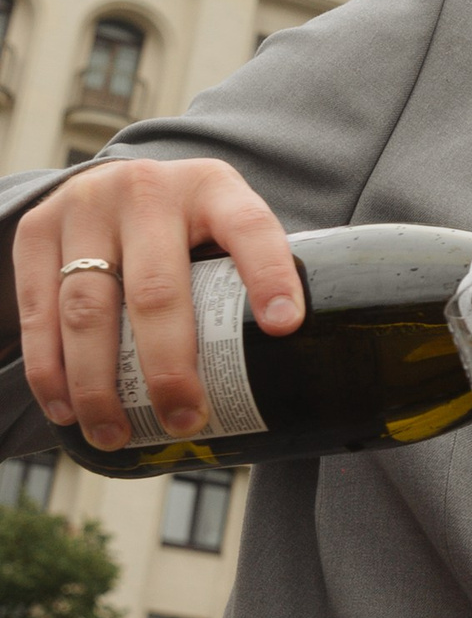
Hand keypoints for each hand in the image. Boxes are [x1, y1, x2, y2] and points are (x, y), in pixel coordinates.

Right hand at [13, 155, 300, 449]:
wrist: (106, 183)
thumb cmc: (182, 225)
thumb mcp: (220, 225)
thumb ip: (243, 277)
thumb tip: (289, 368)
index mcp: (212, 187)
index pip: (250, 228)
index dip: (269, 275)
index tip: (286, 327)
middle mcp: (147, 190)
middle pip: (157, 290)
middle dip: (169, 367)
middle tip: (184, 420)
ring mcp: (86, 207)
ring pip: (88, 309)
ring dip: (99, 385)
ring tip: (115, 434)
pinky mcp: (37, 230)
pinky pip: (39, 311)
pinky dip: (50, 370)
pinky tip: (66, 409)